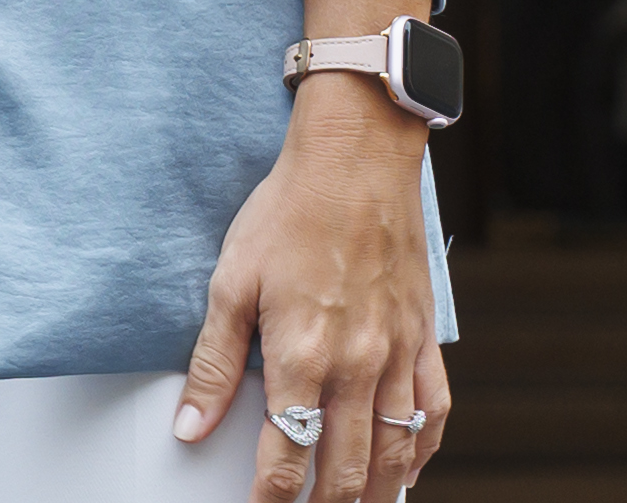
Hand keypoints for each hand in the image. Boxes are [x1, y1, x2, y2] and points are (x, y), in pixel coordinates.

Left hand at [175, 79, 446, 500]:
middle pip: (344, 468)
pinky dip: (424, 448)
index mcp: (302, 355)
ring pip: (394, 451)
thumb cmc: (291, 209)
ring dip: (374, 492)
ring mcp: (396, 353)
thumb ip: (214, 364)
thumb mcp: (231, 282)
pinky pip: (435, 409)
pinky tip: (409, 467)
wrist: (355, 158)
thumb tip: (191, 425)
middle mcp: (356, 365)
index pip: (286, 457)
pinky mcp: (423, 335)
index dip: (271, 499)